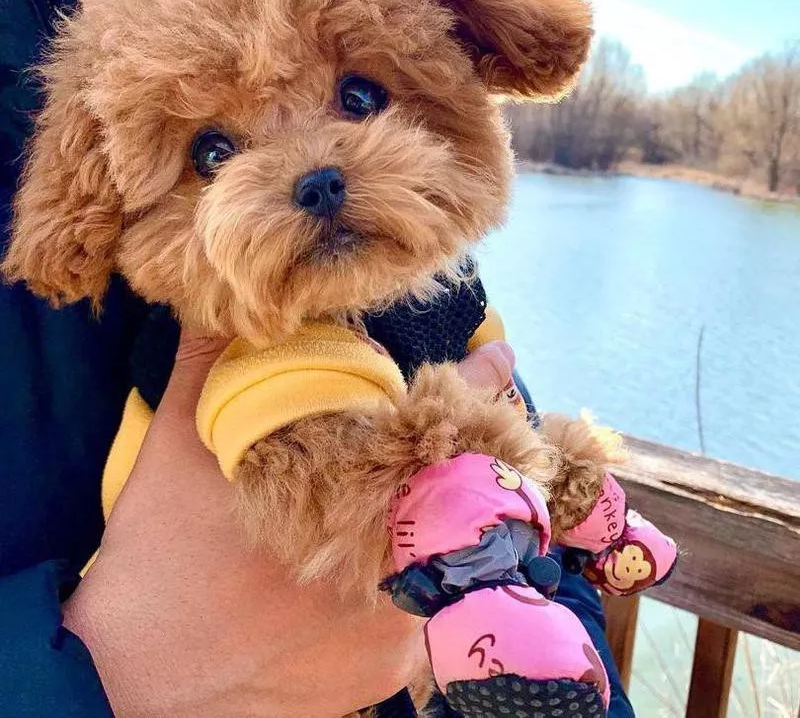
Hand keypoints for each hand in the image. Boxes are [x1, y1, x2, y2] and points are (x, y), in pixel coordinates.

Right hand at [62, 333, 514, 716]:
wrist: (136, 679)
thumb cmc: (158, 555)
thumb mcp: (174, 445)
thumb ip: (208, 364)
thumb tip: (219, 302)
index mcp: (342, 480)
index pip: (434, 416)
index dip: (472, 380)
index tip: (499, 358)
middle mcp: (383, 550)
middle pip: (454, 488)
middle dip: (456, 459)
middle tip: (439, 447)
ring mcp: (393, 619)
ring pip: (440, 554)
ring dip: (428, 527)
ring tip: (384, 523)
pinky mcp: (387, 671)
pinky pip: (420, 614)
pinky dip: (403, 588)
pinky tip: (360, 583)